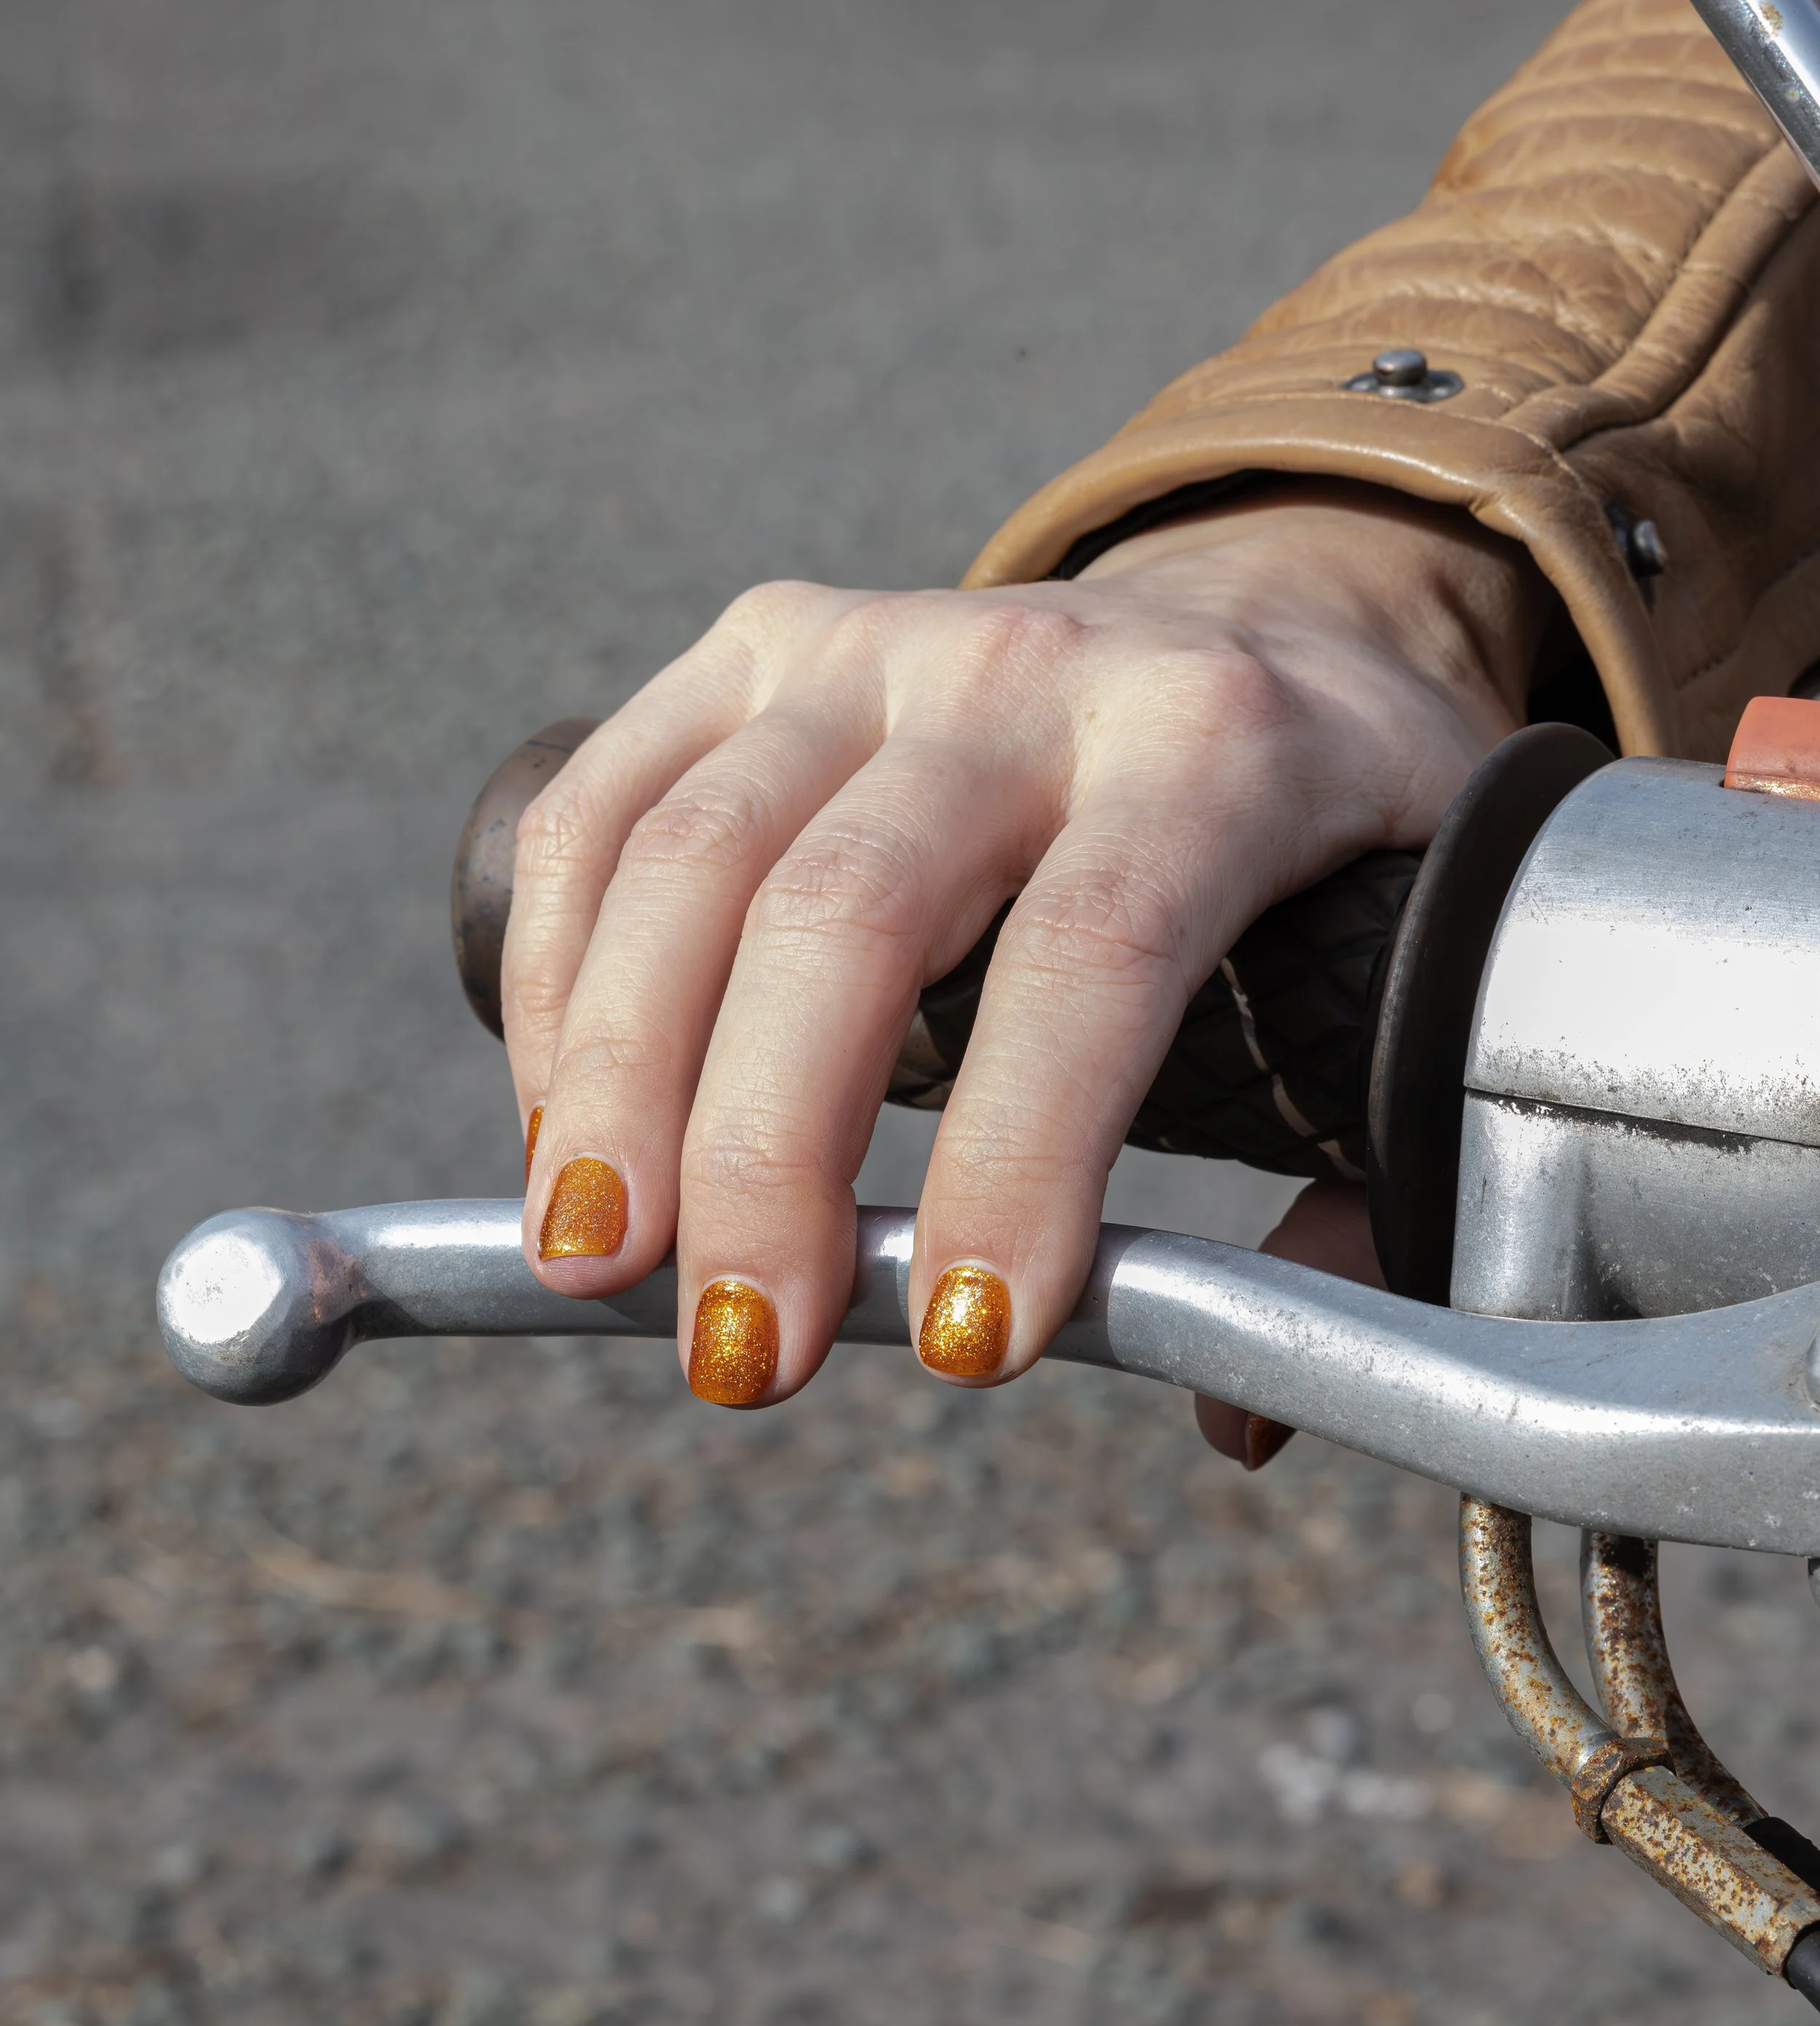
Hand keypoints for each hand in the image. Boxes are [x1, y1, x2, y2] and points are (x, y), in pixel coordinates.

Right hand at [501, 477, 1548, 1411]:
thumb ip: (1368, 1183)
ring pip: (688, 858)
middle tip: (744, 1356)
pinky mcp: (764, 645)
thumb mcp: (1427, 962)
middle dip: (768, 1156)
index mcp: (1220, 745)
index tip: (967, 1340)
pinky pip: (604, 808)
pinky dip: (561, 983)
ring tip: (601, 1268)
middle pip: (845, 911)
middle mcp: (1033, 668)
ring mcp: (877, 641)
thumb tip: (1238, 1414)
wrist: (1269, 612)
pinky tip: (568, 1134)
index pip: (1096, 952)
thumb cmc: (1337, 831)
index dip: (1017, 1153)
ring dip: (619, 1084)